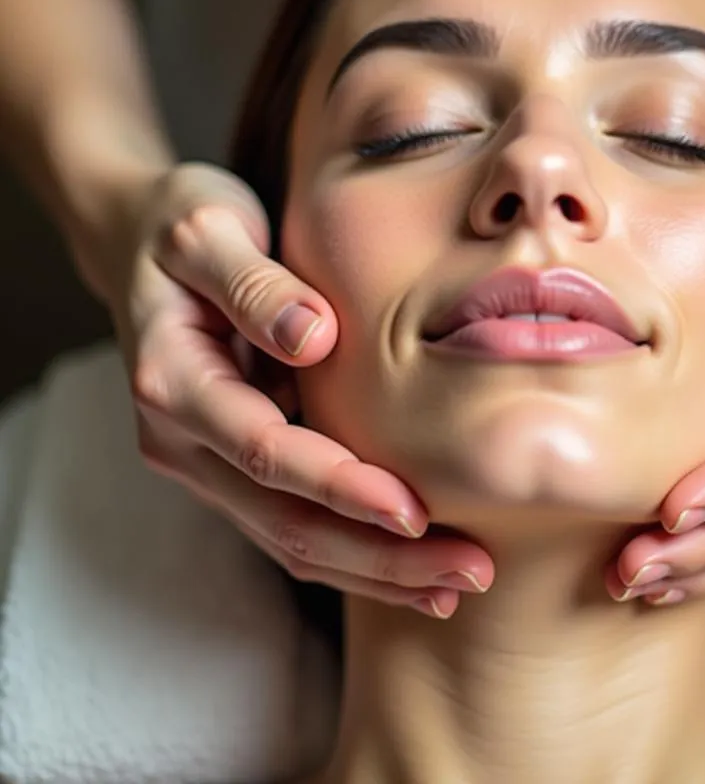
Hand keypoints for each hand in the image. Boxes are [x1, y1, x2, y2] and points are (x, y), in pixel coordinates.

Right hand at [109, 162, 493, 618]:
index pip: (266, 453)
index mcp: (173, 382)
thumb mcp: (207, 228)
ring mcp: (205, 459)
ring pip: (290, 540)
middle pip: (283, 522)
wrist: (136, 240)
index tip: (415, 511)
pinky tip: (415, 563)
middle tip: (466, 572)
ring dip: (375, 570)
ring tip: (457, 582)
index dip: (340, 486)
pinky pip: (291, 523)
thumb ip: (255, 283)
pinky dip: (354, 551)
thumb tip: (315, 338)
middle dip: (377, 557)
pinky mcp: (233, 463)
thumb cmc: (179, 224)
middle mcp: (182, 439)